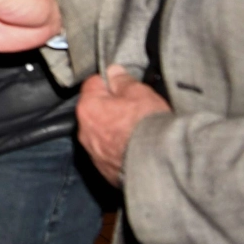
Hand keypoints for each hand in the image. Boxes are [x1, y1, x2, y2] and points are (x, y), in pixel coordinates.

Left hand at [77, 65, 170, 185]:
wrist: (160, 165)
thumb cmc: (147, 126)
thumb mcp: (139, 92)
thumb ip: (122, 80)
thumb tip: (113, 72)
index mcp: (88, 107)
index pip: (93, 84)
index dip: (110, 82)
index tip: (124, 85)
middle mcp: (84, 132)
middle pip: (96, 110)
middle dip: (112, 108)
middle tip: (136, 109)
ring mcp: (94, 154)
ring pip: (102, 134)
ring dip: (115, 131)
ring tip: (138, 132)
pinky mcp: (105, 172)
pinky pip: (110, 154)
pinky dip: (120, 150)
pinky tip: (137, 149)